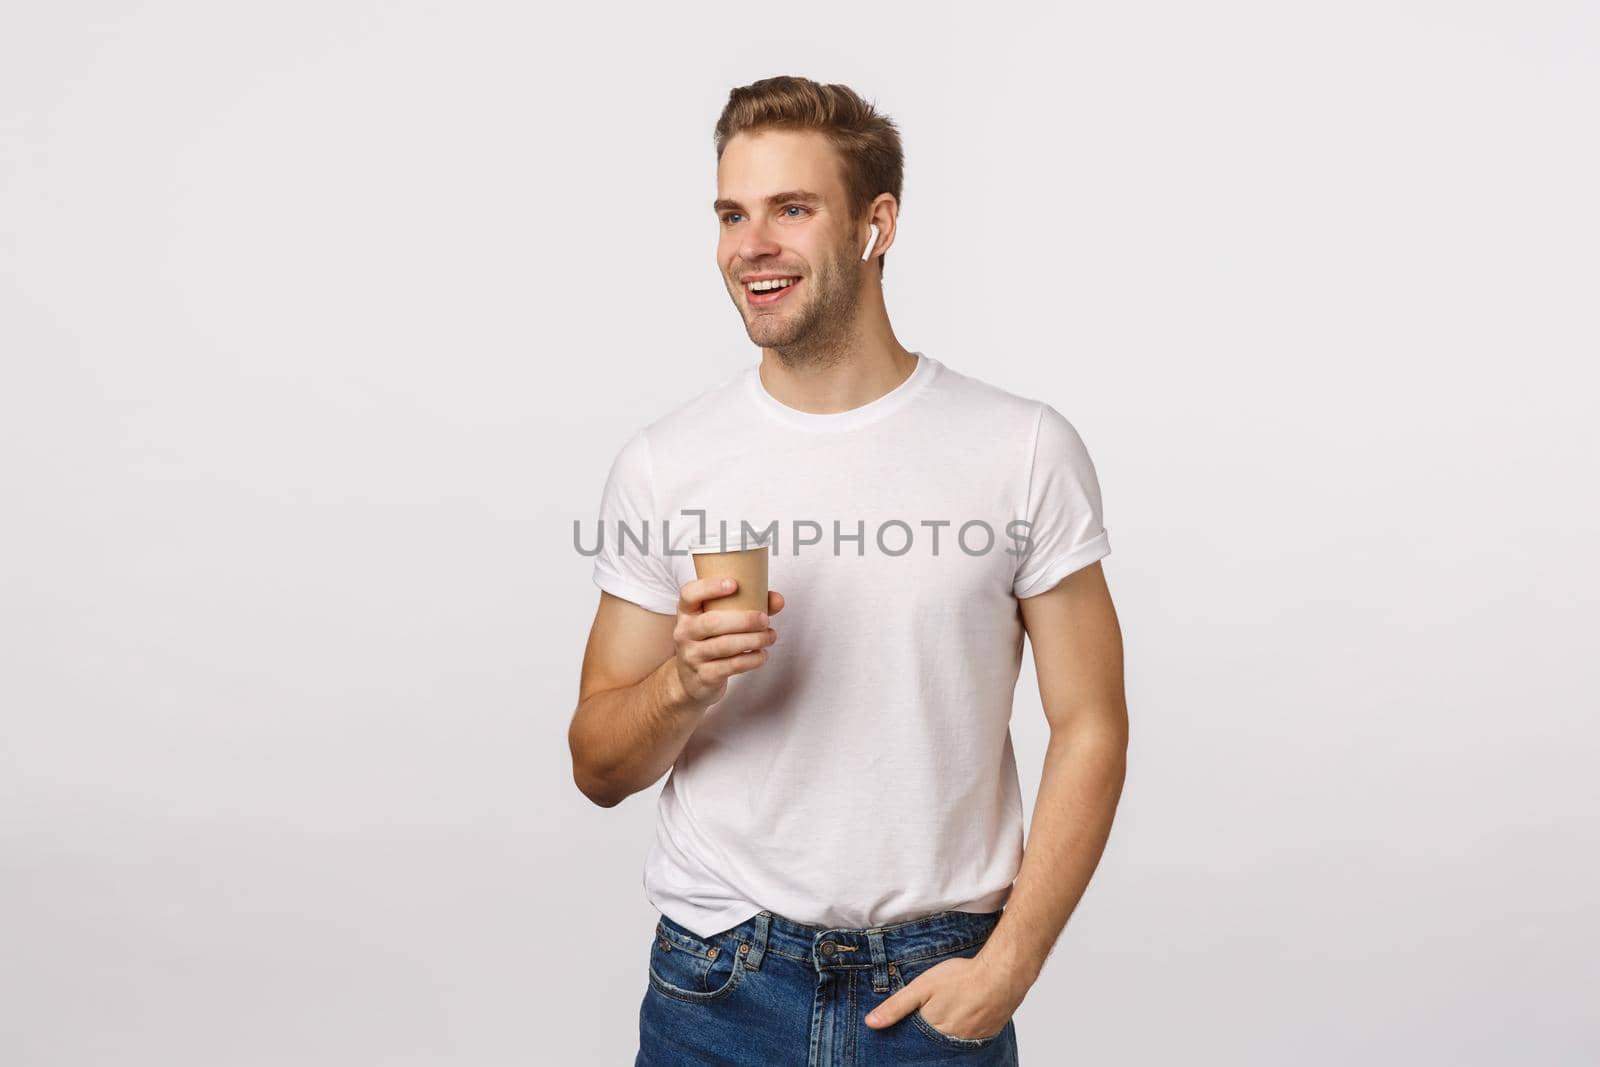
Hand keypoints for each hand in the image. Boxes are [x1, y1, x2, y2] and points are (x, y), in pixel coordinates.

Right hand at [670, 577, 783, 709]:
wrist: (689, 680)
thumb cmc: (709, 641)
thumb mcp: (719, 619)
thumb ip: (749, 605)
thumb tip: (778, 599)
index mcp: (687, 612)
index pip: (689, 594)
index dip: (709, 587)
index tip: (734, 584)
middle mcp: (684, 632)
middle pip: (711, 622)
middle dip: (743, 620)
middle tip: (765, 619)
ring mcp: (692, 656)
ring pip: (725, 646)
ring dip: (753, 640)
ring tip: (770, 636)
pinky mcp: (704, 676)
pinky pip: (732, 665)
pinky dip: (752, 659)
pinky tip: (762, 654)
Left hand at [864, 953, 1023, 1041]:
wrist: (1003, 974)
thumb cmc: (962, 978)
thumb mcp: (922, 987)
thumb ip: (896, 1006)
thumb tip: (871, 1023)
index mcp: (933, 1033)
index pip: (914, 1042)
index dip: (909, 1034)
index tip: (909, 1025)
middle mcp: (952, 1043)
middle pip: (933, 1044)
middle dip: (927, 1035)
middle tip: (932, 1013)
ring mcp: (971, 1042)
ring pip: (951, 1042)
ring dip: (945, 1033)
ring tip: (947, 1013)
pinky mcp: (987, 1036)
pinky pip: (969, 1040)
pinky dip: (963, 1030)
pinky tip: (963, 1015)